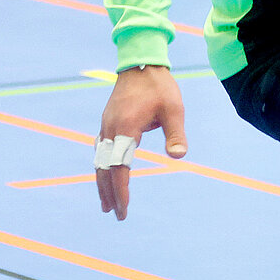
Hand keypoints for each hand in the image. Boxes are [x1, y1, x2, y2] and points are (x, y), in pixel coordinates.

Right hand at [94, 65, 186, 220]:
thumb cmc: (160, 87)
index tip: (124, 208)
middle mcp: (110, 130)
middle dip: (110, 193)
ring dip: (103, 182)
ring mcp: (106, 126)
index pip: (120, 168)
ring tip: (106, 204)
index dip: (121, 190)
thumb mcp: (174, 109)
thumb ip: (176, 133)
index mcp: (125, 129)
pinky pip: (101, 151)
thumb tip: (178, 155)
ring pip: (100, 161)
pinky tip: (106, 175)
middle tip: (116, 214)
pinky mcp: (108, 123)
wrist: (141, 64)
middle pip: (105, 169)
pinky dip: (102, 167)